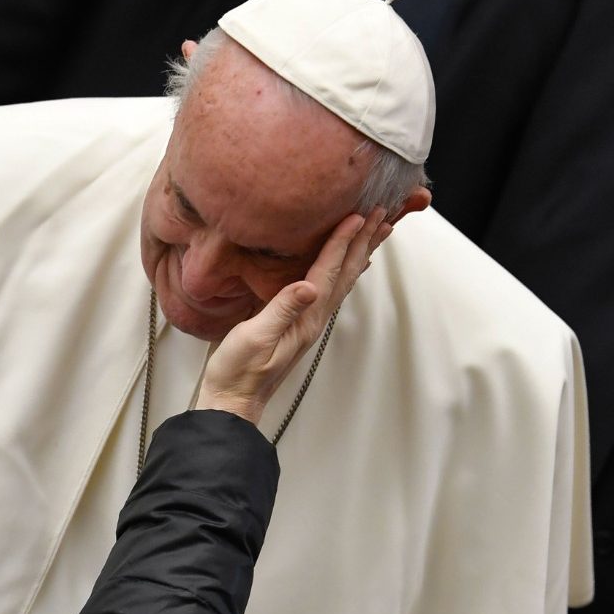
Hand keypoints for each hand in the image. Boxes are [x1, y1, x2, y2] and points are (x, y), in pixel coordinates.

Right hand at [197, 206, 390, 422]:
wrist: (233, 400)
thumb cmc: (238, 371)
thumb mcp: (254, 338)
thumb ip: (281, 310)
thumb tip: (308, 286)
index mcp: (304, 319)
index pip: (328, 272)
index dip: (342, 242)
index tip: (357, 215)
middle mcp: (312, 319)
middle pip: (344, 274)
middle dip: (362, 242)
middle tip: (381, 214)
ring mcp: (307, 322)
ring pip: (341, 280)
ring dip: (358, 254)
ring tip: (375, 232)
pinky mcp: (297, 324)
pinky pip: (328, 290)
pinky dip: (341, 272)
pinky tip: (343, 266)